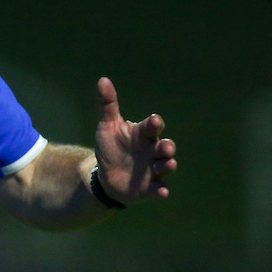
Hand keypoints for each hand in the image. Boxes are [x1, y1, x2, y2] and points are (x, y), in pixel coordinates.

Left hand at [93, 77, 176, 203]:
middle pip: (165, 147)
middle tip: (165, 147)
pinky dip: (161, 190)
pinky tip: (162, 192)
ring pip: (166, 166)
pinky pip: (159, 188)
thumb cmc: (112, 147)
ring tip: (168, 164)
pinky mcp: (150, 187)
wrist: (106, 175)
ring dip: (168, 165)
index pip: (152, 127)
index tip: (153, 121)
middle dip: (167, 147)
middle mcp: (152, 151)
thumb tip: (103, 80)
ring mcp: (153, 169)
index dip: (154, 124)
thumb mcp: (107, 127)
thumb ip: (108, 105)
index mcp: (143, 134)